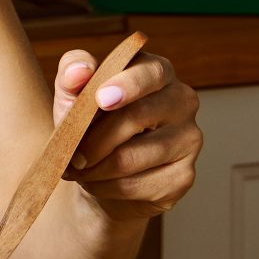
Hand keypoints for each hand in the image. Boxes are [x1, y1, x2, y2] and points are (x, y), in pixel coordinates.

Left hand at [54, 49, 201, 220]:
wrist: (101, 174)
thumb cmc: (90, 125)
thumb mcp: (72, 95)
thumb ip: (71, 74)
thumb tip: (79, 72)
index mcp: (158, 72)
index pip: (150, 72)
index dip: (127, 85)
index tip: (101, 99)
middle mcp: (182, 101)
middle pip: (137, 117)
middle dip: (93, 138)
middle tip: (70, 153)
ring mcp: (189, 139)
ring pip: (131, 156)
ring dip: (94, 168)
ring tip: (78, 169)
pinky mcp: (183, 176)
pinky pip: (135, 185)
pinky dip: (105, 186)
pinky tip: (97, 182)